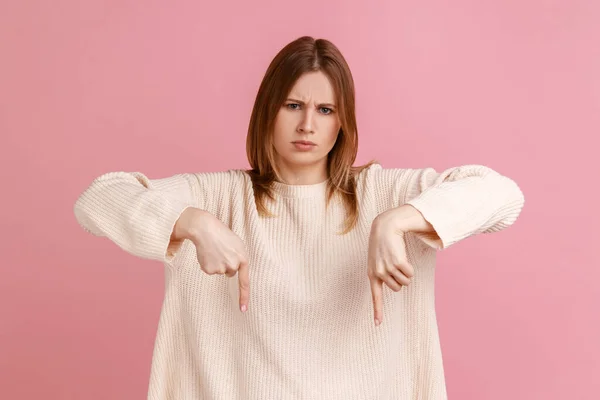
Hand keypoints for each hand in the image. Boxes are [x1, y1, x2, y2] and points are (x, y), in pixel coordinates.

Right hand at [174, 208, 249, 311]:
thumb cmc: (222, 234)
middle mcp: (233, 265)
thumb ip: (239, 258)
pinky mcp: (209, 269)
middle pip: (230, 272)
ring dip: (217, 262)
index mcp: (243, 258)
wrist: (205, 228)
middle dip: (227, 263)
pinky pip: (210, 270)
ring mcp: (220, 268)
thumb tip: (232, 273)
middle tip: (222, 250)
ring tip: (214, 249)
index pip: (244, 282)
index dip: (244, 297)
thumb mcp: (237, 244)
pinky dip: (208, 263)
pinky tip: (207, 253)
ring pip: (219, 271)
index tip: (243, 310)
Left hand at [367, 209, 414, 325]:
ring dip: (405, 272)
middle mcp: (379, 274)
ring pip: (405, 282)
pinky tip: (403, 256)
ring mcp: (388, 269)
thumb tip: (396, 285)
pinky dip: (410, 267)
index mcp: (372, 275)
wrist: (384, 227)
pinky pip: (410, 274)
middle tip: (395, 264)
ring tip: (398, 258)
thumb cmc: (382, 245)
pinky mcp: (397, 263)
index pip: (375, 296)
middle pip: (398, 288)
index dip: (377, 311)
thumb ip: (382, 274)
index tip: (377, 325)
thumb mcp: (377, 260)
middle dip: (400, 278)